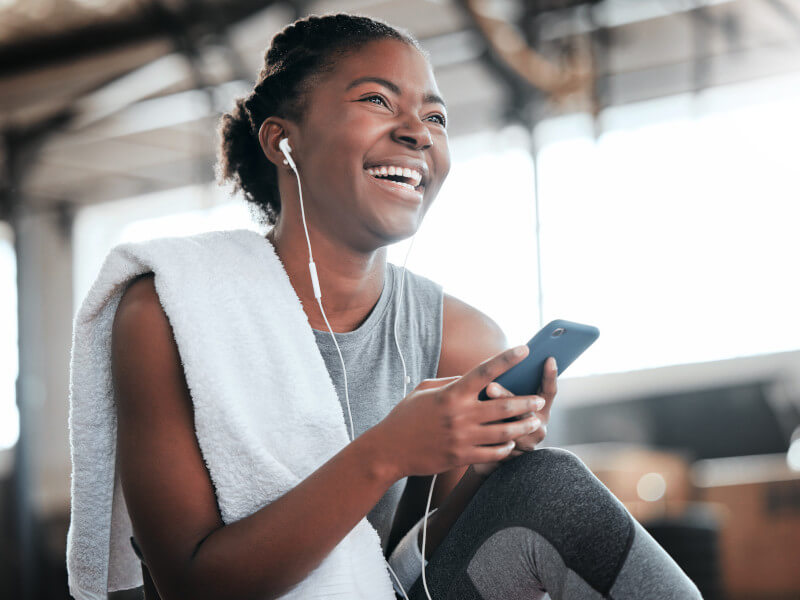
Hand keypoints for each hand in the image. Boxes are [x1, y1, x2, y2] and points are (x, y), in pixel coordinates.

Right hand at [375, 345, 543, 478]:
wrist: (389, 450)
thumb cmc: (406, 415)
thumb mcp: (425, 389)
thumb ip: (452, 382)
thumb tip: (475, 377)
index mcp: (451, 393)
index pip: (485, 371)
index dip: (507, 359)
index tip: (525, 349)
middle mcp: (460, 414)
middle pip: (504, 406)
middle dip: (526, 402)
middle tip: (540, 399)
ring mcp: (462, 438)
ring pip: (504, 432)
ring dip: (523, 426)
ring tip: (535, 422)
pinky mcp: (461, 457)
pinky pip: (493, 453)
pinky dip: (507, 448)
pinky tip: (512, 443)